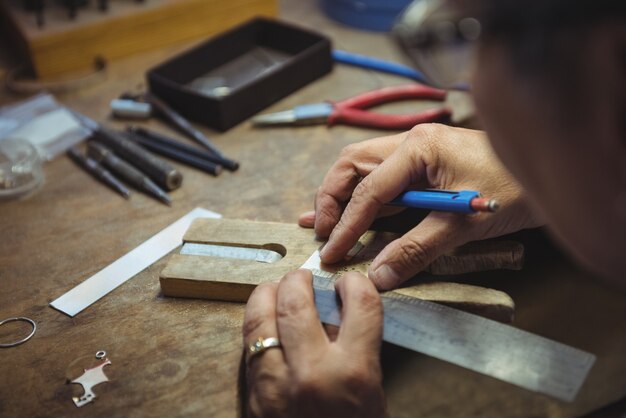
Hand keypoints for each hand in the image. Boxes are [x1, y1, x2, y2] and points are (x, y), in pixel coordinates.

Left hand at [243, 269, 386, 417]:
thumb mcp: (371, 393)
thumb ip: (356, 349)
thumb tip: (335, 310)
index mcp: (353, 374)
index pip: (359, 305)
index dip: (355, 284)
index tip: (349, 282)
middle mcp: (312, 375)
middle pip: (295, 302)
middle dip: (298, 279)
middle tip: (303, 277)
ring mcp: (275, 388)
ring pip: (259, 320)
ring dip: (266, 296)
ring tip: (276, 291)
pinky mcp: (253, 400)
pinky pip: (248, 349)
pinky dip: (257, 328)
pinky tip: (266, 324)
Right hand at [299, 124, 540, 289]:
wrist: (549, 172)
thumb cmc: (512, 190)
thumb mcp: (461, 224)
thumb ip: (416, 250)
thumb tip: (378, 277)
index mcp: (418, 149)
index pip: (368, 190)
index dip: (346, 224)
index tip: (330, 251)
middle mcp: (411, 143)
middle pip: (352, 166)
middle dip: (332, 199)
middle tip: (321, 232)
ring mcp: (417, 152)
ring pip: (363, 169)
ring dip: (341, 195)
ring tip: (320, 222)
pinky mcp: (424, 166)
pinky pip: (383, 180)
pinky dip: (363, 197)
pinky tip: (348, 212)